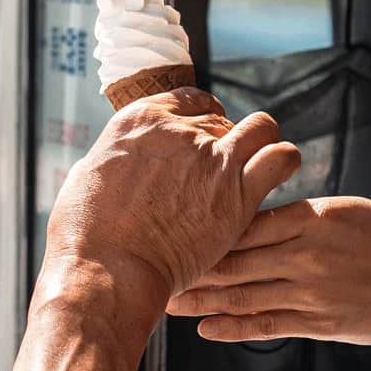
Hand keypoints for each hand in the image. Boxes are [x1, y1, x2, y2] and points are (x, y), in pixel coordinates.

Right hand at [43, 88, 300, 304]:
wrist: (107, 269)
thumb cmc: (87, 235)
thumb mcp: (90, 175)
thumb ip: (118, 158)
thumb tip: (122, 159)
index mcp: (141, 119)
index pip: (190, 100)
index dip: (202, 118)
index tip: (205, 139)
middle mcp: (180, 130)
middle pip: (223, 120)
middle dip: (226, 142)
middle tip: (222, 174)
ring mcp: (213, 158)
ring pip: (261, 128)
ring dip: (262, 145)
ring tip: (258, 168)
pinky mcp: (238, 192)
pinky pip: (281, 157)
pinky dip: (283, 163)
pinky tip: (276, 177)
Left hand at [167, 195, 370, 344]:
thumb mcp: (358, 209)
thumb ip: (317, 205)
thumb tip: (288, 181)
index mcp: (314, 217)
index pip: (248, 220)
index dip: (209, 227)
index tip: (178, 227)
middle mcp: (305, 254)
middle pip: (236, 258)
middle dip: (193, 264)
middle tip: (156, 266)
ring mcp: (309, 291)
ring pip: (243, 294)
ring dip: (203, 300)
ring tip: (170, 301)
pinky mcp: (318, 323)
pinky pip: (266, 325)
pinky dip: (233, 328)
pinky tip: (206, 330)